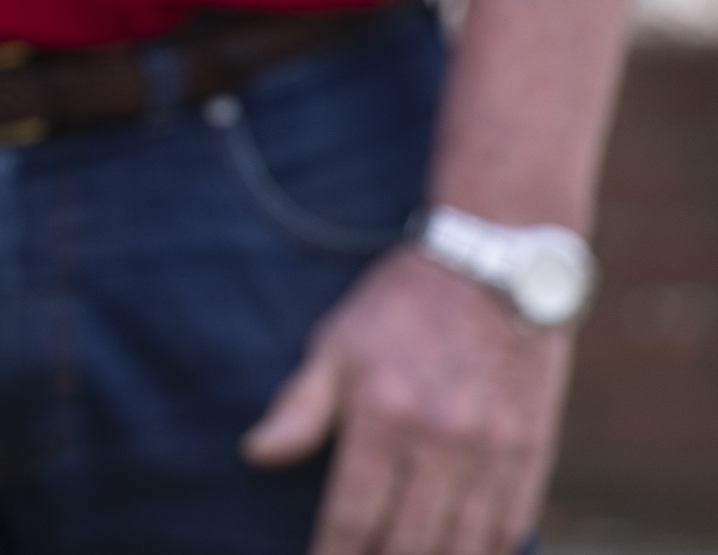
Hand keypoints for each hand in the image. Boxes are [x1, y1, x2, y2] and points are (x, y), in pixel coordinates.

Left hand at [242, 244, 573, 554]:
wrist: (496, 265)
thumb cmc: (402, 306)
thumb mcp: (336, 343)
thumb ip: (300, 406)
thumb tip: (256, 454)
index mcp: (384, 415)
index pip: (351, 514)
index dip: (331, 554)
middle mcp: (442, 442)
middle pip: (409, 543)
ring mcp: (495, 451)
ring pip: (465, 546)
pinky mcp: (534, 451)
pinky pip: (512, 525)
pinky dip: (489, 551)